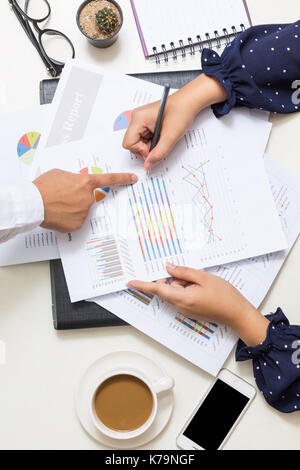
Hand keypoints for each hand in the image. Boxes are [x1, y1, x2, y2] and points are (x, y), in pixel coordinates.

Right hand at [33, 169, 137, 232]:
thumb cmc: (43, 187)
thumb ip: (73, 178)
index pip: (108, 179)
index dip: (122, 179)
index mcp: (85, 182)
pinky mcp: (77, 224)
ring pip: (81, 210)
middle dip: (77, 197)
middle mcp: (87, 198)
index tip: (132, 179)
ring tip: (56, 205)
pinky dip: (68, 218)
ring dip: (72, 208)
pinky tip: (58, 214)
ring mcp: (84, 212)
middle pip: (88, 198)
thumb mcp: (60, 174)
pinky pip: (76, 220)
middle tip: (62, 196)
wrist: (33, 203)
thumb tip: (75, 184)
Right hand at [123, 74, 227, 170]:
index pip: (128, 143)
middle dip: (145, 148)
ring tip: (163, 138)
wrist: (189, 101)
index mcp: (138, 118)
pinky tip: (162, 135)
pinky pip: (144, 137)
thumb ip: (158, 154)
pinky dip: (153, 141)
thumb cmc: (181, 112)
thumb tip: (148, 165)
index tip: (154, 150)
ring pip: (138, 142)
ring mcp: (141, 119)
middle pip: (132, 143)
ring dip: (150, 145)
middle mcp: (137, 118)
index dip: (141, 151)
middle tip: (160, 144)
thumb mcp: (170, 137)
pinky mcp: (146, 122)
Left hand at [128, 263, 268, 346]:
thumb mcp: (204, 278)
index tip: (130, 282)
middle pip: (168, 287)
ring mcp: (186, 309)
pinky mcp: (191, 310)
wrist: (237, 313)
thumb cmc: (224, 297)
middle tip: (193, 275)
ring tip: (202, 283)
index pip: (157, 289)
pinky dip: (189, 288)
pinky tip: (202, 287)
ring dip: (185, 283)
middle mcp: (181, 306)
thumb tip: (169, 267)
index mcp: (182, 298)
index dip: (143, 285)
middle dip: (177, 278)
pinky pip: (183, 295)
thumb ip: (184, 272)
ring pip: (176, 291)